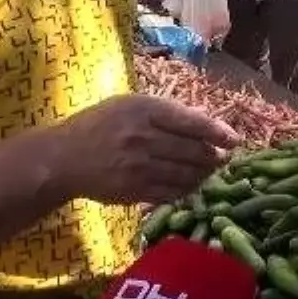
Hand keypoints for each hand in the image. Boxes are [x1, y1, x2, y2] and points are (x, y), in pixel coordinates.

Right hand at [58, 94, 239, 205]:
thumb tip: (204, 121)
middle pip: (193, 150)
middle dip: (214, 156)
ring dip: (204, 175)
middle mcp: (143, 137)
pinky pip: (170, 193)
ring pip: (185, 174)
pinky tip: (192, 186)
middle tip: (224, 158)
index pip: (191, 122)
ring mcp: (139, 167)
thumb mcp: (129, 105)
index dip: (217, 132)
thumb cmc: (99, 124)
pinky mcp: (134, 190)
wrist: (62, 158)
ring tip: (211, 172)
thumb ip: (165, 111)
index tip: (234, 139)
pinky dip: (186, 190)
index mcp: (143, 110)